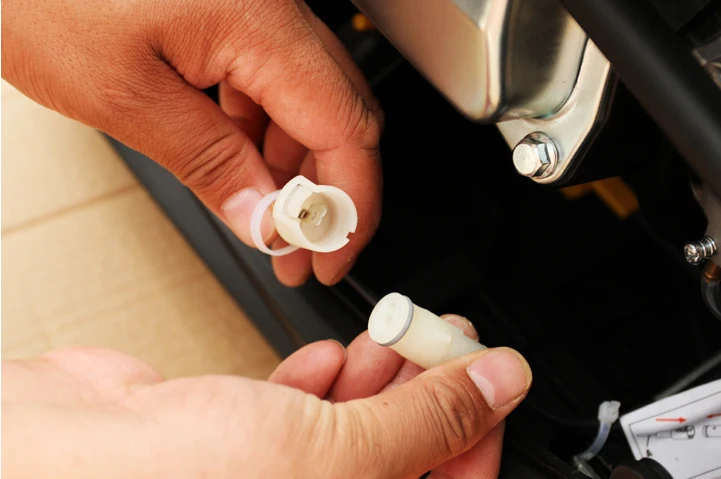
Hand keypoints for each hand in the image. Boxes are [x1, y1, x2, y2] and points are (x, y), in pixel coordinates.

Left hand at [2, 0, 382, 285]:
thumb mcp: (122, 93)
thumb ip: (206, 161)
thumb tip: (264, 219)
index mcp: (256, 20)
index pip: (344, 126)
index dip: (350, 202)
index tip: (332, 253)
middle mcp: (271, 9)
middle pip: (339, 116)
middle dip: (328, 194)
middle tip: (304, 252)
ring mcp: (256, 11)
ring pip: (309, 105)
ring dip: (297, 170)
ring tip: (271, 223)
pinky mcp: (234, 17)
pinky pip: (273, 86)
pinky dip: (266, 137)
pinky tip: (247, 170)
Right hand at [2, 317, 530, 478]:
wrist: (54, 453)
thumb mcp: (328, 457)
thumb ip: (423, 422)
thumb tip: (497, 386)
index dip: (479, 436)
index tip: (493, 380)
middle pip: (403, 454)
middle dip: (430, 392)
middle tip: (445, 338)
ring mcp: (272, 475)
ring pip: (355, 425)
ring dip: (382, 377)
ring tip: (398, 334)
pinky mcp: (237, 437)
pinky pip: (303, 410)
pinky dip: (326, 378)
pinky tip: (335, 355)